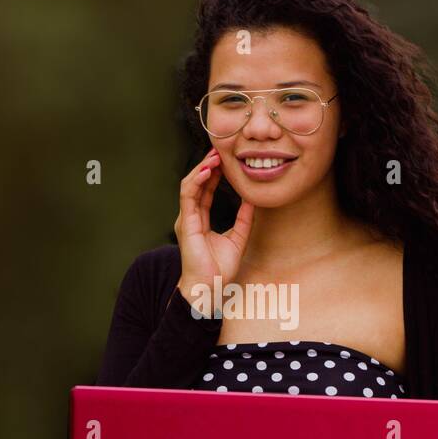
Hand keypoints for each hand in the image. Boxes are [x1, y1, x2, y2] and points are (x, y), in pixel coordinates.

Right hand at [173, 147, 254, 307]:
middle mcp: (190, 217)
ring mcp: (185, 219)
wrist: (209, 288)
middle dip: (207, 165)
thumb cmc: (219, 269)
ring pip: (190, 185)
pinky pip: (188, 197)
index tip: (225, 160)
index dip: (214, 174)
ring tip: (215, 157)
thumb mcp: (238, 238)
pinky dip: (197, 182)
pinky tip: (207, 171)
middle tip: (220, 150)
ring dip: (202, 169)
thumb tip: (252, 200)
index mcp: (199, 220)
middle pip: (196, 184)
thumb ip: (243, 219)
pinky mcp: (185, 224)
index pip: (205, 190)